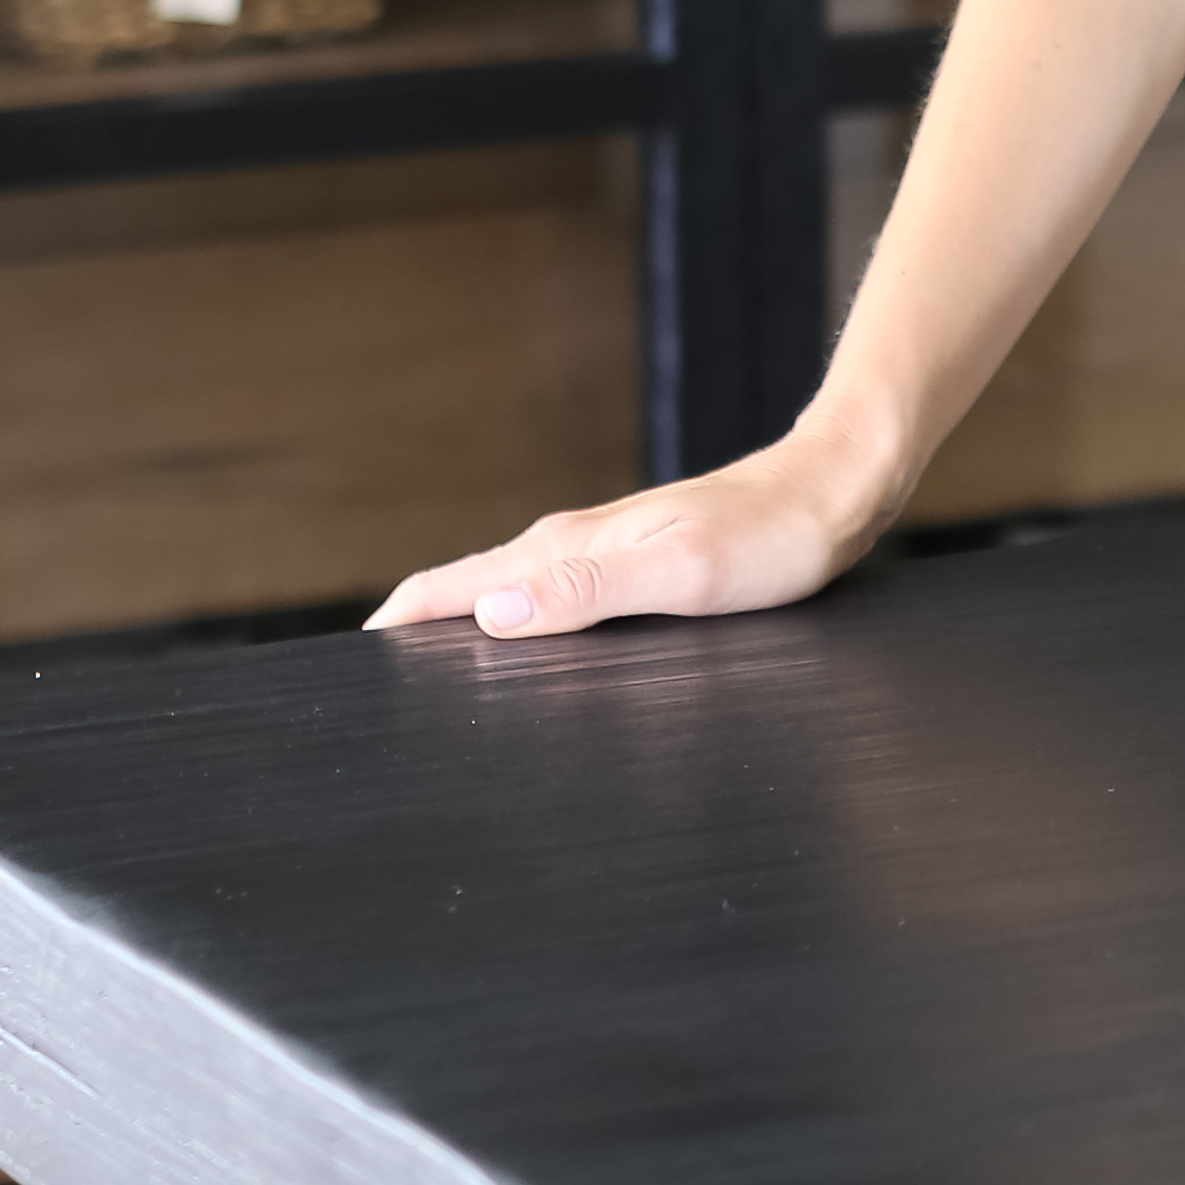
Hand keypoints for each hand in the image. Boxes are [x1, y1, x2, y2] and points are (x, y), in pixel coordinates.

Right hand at [364, 409, 901, 640]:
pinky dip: (518, 624)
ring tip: (421, 681)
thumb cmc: (774, 536)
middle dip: (414, 633)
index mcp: (574, 546)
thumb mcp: (684, 574)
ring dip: (462, 628)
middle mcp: (579, 543)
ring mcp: (607, 551)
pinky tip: (523, 651)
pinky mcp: (637, 564)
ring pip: (511, 592)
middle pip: (472, 589)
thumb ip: (590, 592)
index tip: (344, 670)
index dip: (402, 624)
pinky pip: (555, 598)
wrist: (839, 489)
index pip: (460, 586)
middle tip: (363, 694)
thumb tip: (491, 612)